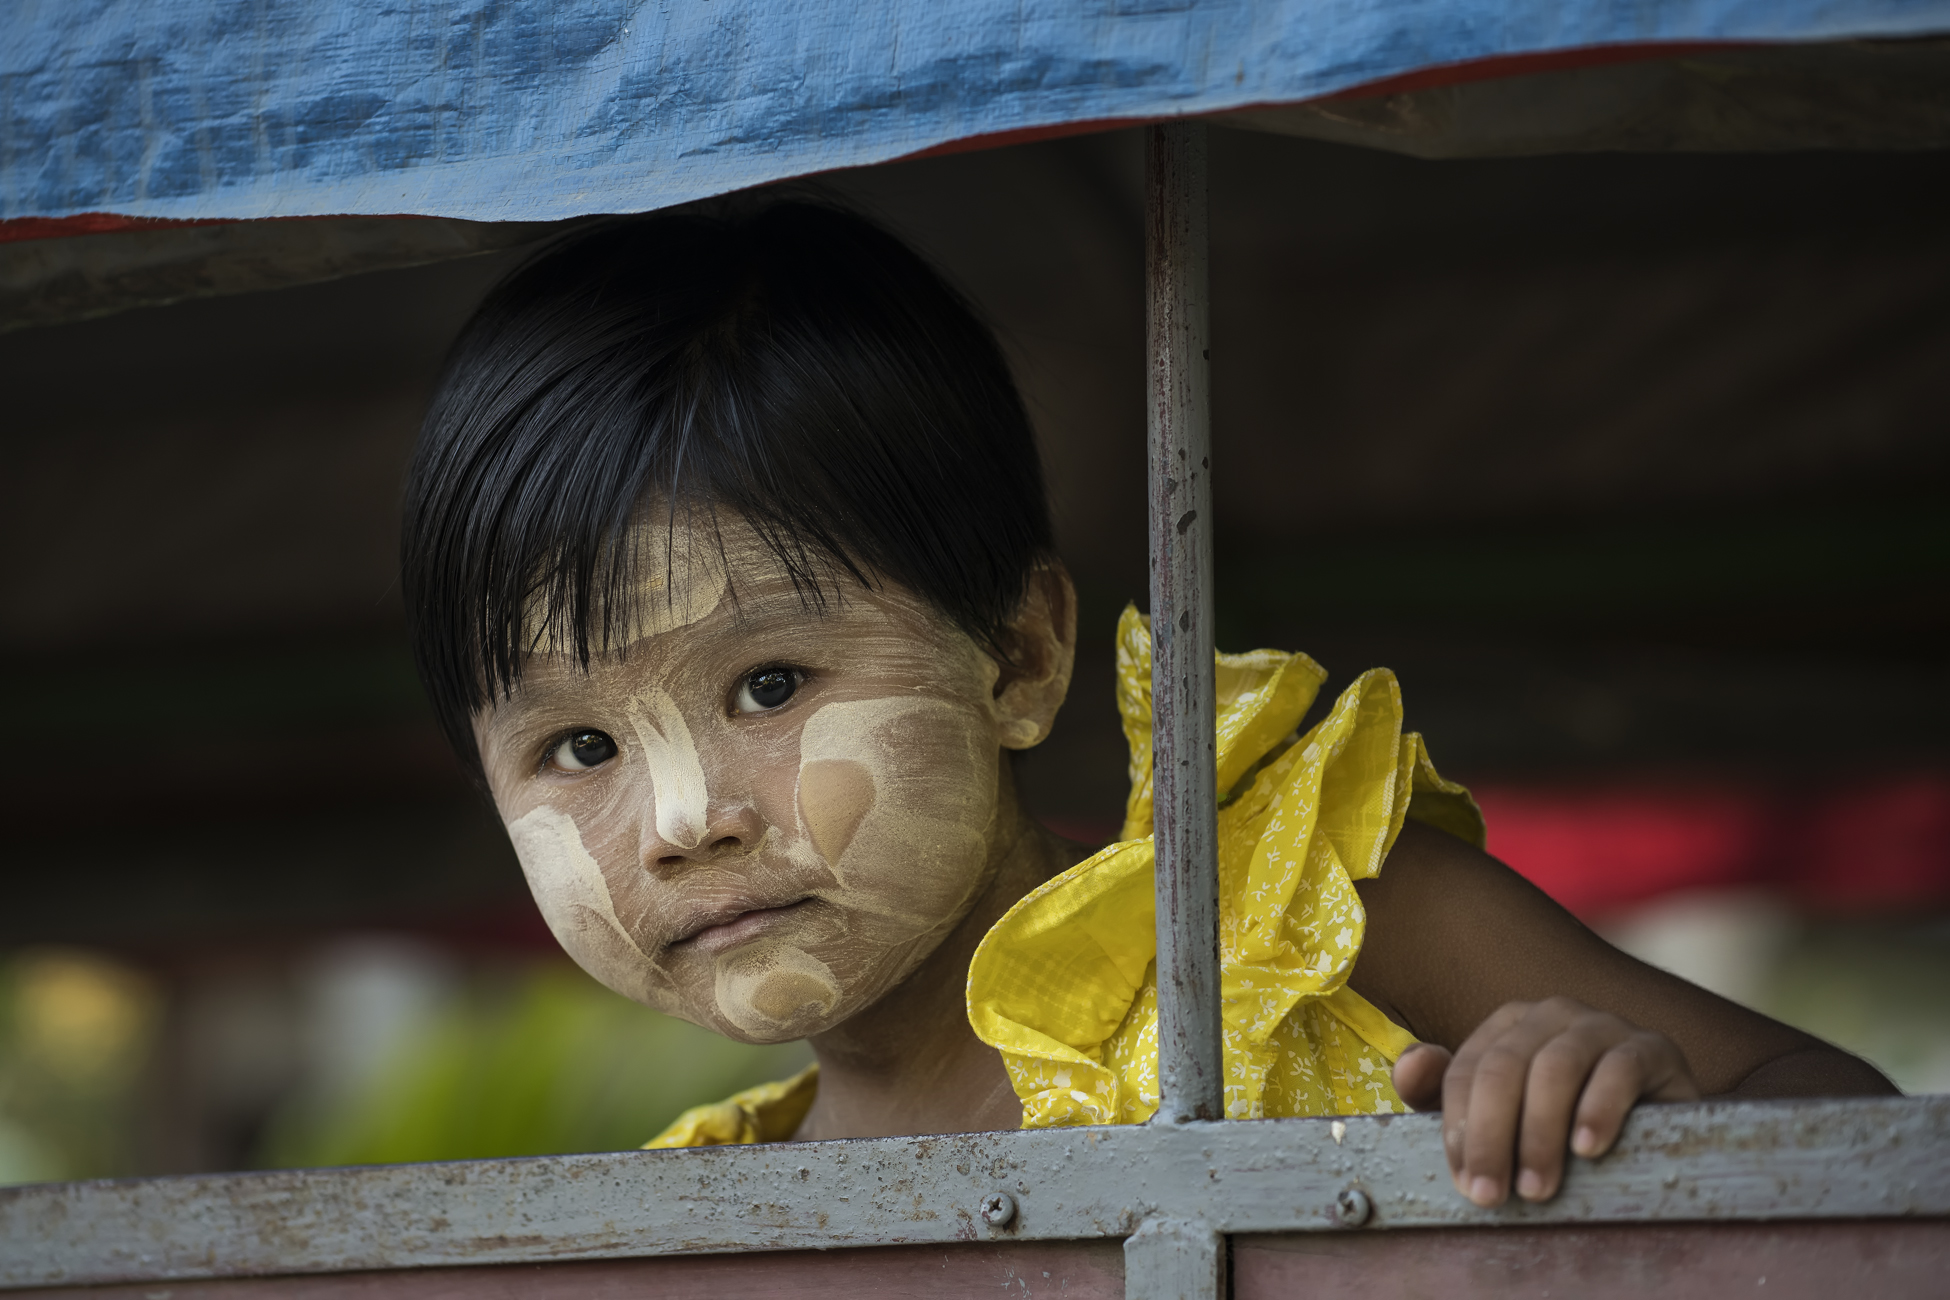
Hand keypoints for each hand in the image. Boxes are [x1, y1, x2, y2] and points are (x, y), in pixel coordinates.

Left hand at [1391, 996, 1699, 1206]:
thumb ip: (1444, 1094)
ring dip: (1540, 1133)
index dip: (1460, 1128)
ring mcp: (1602, 1025)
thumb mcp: (1503, 1115)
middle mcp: (1551, 1015)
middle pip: (1503, 1068)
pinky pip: (1619, 1070)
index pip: (1466, 1070)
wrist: (1657, 1127)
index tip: (1465, 1182)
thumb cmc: (1566, 1124)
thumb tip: (1408, 1067)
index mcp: (1507, 1026)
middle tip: (1492, 1196)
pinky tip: (1588, 1149)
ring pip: (1555, 1068)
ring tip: (1537, 1188)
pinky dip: (1599, 1109)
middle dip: (1491, 1137)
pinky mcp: (1650, 1048)